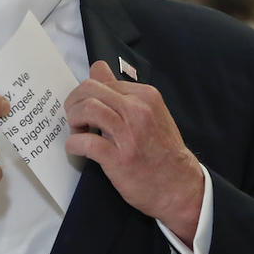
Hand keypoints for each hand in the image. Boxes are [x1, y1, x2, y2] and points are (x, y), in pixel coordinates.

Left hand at [65, 61, 203, 245]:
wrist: (180, 186)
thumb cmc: (162, 150)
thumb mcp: (148, 112)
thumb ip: (121, 90)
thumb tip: (98, 67)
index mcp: (145, 96)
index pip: (102, 81)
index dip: (86, 94)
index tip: (84, 109)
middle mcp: (138, 110)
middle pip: (90, 90)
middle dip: (74, 103)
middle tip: (74, 118)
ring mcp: (129, 134)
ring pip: (88, 109)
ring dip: (73, 120)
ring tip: (77, 131)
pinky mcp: (119, 157)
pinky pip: (86, 142)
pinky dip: (73, 143)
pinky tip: (76, 148)